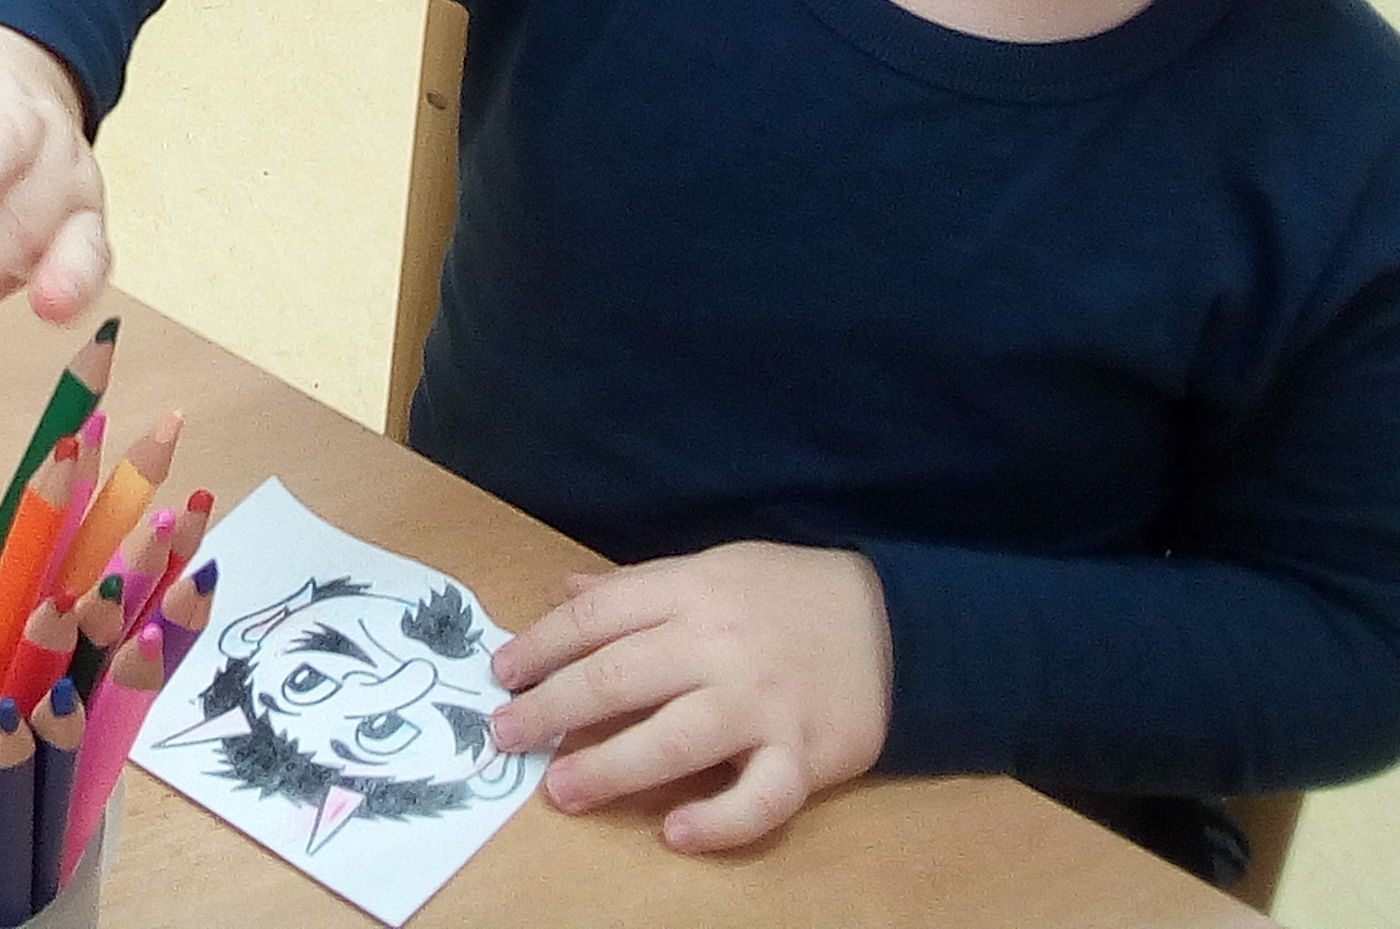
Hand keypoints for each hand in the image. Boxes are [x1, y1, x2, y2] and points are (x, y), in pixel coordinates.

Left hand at [488, 544, 892, 852]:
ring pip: (673, 740)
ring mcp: (762, 703)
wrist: (897, 623)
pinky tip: (674, 833)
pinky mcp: (805, 754)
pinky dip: (716, 820)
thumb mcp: (710, 566)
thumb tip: (563, 592)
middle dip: (552, 709)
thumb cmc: (788, 593)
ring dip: (609, 769)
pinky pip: (759, 797)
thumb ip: (636, 586)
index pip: (596, 618)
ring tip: (561, 790)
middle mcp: (718, 646)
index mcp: (690, 592)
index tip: (502, 673)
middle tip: (505, 736)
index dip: (541, 646)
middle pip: (618, 679)